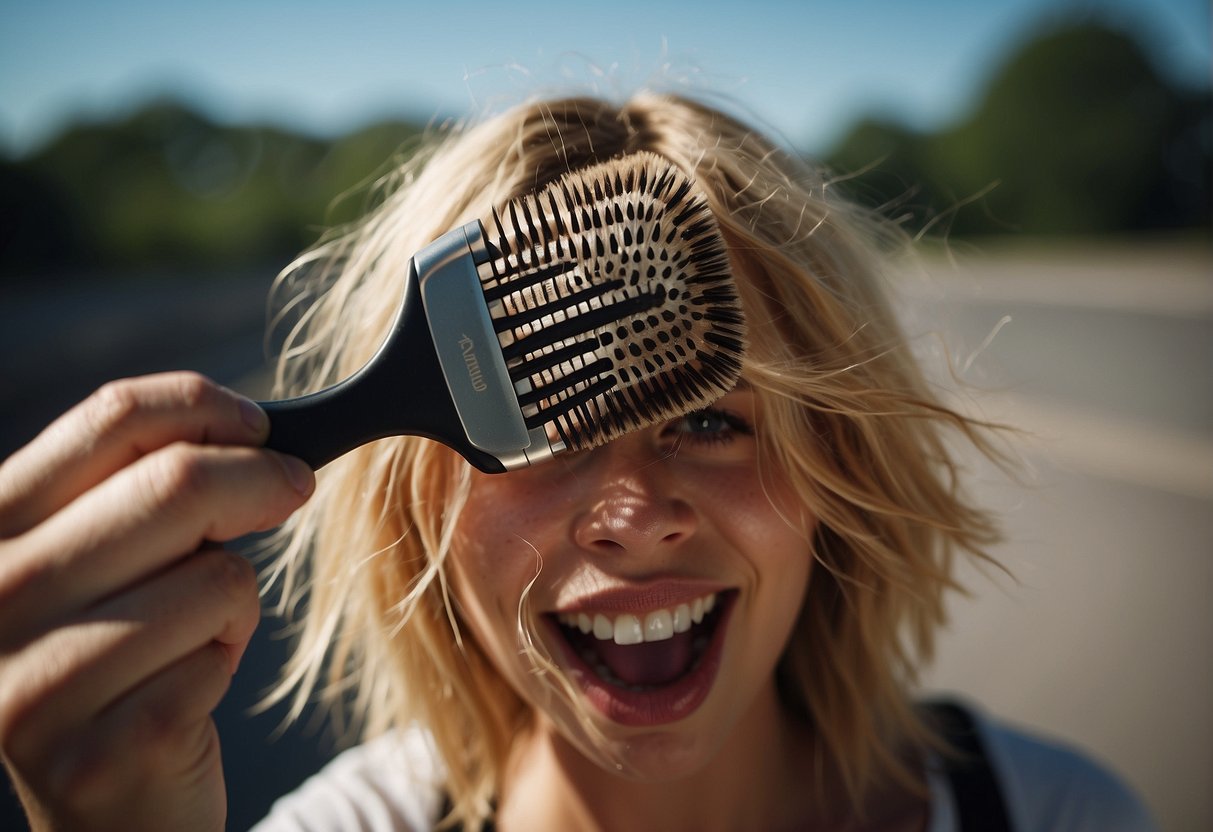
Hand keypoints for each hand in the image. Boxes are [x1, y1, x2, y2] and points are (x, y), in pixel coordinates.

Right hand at [0, 373, 313, 831]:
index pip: (112, 418)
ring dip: (236, 601)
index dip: (206, 406)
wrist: (106, 808)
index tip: (260, 427)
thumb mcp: (102, 561)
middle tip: (293, 489)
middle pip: (176, 482)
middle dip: (264, 480)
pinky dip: (226, 661)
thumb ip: (142, 487)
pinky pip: (221, 653)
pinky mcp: (100, 750)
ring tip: (193, 638)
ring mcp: (35, 682)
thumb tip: (252, 428)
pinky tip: (184, 690)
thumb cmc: (118, 661)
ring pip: (218, 574)